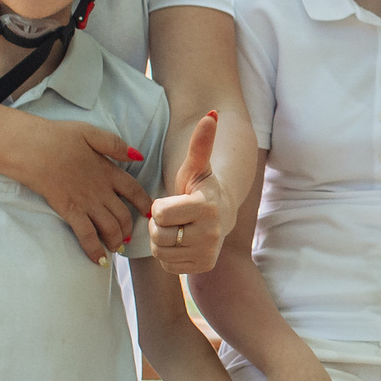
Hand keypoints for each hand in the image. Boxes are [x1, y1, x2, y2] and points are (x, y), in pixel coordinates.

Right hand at [10, 115, 153, 265]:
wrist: (32, 148)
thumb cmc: (57, 137)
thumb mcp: (90, 132)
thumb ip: (115, 145)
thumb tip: (138, 156)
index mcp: (108, 170)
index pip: (134, 190)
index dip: (144, 203)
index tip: (149, 213)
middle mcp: (101, 190)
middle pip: (123, 214)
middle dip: (129, 228)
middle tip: (128, 236)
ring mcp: (86, 202)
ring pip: (110, 228)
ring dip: (116, 241)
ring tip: (116, 248)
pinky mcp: (69, 211)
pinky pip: (87, 235)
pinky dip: (95, 250)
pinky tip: (99, 261)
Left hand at [149, 109, 227, 274]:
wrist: (221, 214)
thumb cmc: (201, 188)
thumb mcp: (196, 166)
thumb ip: (200, 143)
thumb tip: (211, 114)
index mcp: (207, 206)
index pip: (161, 213)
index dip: (160, 207)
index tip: (173, 201)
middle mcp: (211, 233)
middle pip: (159, 235)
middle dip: (159, 225)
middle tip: (174, 217)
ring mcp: (208, 252)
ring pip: (160, 251)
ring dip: (162, 240)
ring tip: (178, 229)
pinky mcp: (203, 266)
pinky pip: (167, 265)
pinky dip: (168, 255)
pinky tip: (181, 242)